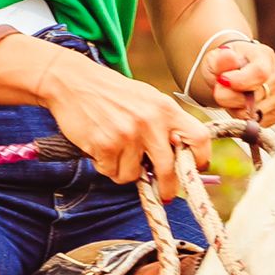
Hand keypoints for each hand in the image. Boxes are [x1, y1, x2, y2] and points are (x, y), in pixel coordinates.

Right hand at [37, 48, 210, 196]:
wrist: (73, 82)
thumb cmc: (113, 93)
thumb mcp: (147, 99)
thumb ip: (164, 124)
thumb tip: (180, 157)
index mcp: (165, 108)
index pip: (199, 138)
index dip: (201, 158)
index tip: (194, 169)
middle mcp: (151, 122)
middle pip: (169, 169)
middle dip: (167, 186)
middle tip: (163, 192)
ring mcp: (128, 134)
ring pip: (134, 175)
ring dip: (125, 170)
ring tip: (116, 149)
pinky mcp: (106, 145)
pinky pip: (112, 172)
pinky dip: (106, 166)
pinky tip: (100, 146)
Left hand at [202, 41, 274, 125]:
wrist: (232, 75)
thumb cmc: (225, 67)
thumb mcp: (216, 59)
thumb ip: (220, 60)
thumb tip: (228, 57)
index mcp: (265, 56)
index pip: (260, 73)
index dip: (240, 81)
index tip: (222, 81)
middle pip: (256, 96)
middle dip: (231, 98)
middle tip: (222, 90)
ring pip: (256, 113)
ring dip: (238, 110)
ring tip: (233, 97)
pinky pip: (259, 123)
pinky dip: (246, 119)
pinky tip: (242, 106)